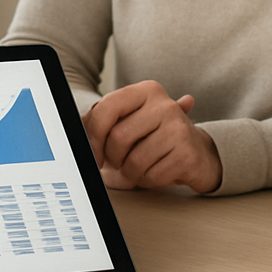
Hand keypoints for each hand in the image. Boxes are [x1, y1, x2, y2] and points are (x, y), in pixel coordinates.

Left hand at [82, 80, 221, 193]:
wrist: (199, 152)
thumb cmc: (156, 138)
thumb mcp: (131, 122)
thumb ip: (102, 122)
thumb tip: (72, 127)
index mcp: (145, 90)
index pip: (107, 108)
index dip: (93, 135)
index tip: (93, 153)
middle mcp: (164, 104)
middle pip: (118, 138)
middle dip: (114, 159)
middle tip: (121, 162)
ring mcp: (178, 127)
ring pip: (134, 161)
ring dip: (132, 173)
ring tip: (141, 166)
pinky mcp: (187, 152)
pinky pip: (152, 176)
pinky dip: (149, 180)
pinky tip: (159, 170)